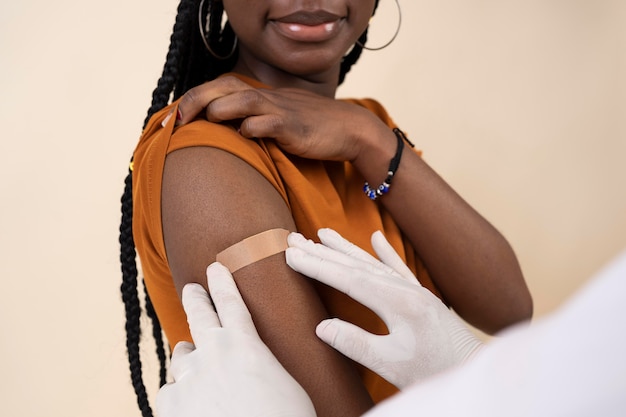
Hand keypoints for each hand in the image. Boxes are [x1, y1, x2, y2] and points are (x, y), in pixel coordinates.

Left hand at [156, 262, 315, 416]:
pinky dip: (179, 391)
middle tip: (192, 289)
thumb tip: (249, 365)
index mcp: (245, 344)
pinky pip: (170, 390)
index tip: (215, 268)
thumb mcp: (284, 384)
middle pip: (199, 316)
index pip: (231, 303)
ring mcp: (189, 377)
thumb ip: (260, 365)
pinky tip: (188, 399)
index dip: (222, 283)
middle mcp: (213, 353)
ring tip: (191, 359)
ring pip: (181, 356)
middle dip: (196, 299)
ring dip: (187, 356)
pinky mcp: (171, 403)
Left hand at [171, 75, 388, 161]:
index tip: (174, 117)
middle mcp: (269, 98)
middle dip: (197, 98)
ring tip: (203, 119)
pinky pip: (272, 123)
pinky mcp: (296, 127)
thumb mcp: (279, 120)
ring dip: (221, 108)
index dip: (196, 97)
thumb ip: (254, 121)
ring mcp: (283, 110)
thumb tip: (227, 133)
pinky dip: (255, 127)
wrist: (351, 129)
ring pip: (245, 100)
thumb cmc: (313, 127)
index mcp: (262, 96)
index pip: (221, 86)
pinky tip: (244, 134)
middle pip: (226, 87)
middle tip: (178, 118)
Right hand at [286, 228, 483, 389]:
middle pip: (356, 265)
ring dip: (346, 248)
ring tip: (322, 233)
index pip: (347, 279)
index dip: (317, 266)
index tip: (291, 254)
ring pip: (373, 263)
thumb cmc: (433, 371)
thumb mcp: (391, 364)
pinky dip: (386, 252)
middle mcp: (406, 290)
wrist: (471, 372)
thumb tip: (321, 327)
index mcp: (397, 303)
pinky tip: (376, 237)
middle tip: (293, 238)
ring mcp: (415, 291)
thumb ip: (355, 344)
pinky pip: (399, 268)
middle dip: (323, 252)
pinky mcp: (422, 297)